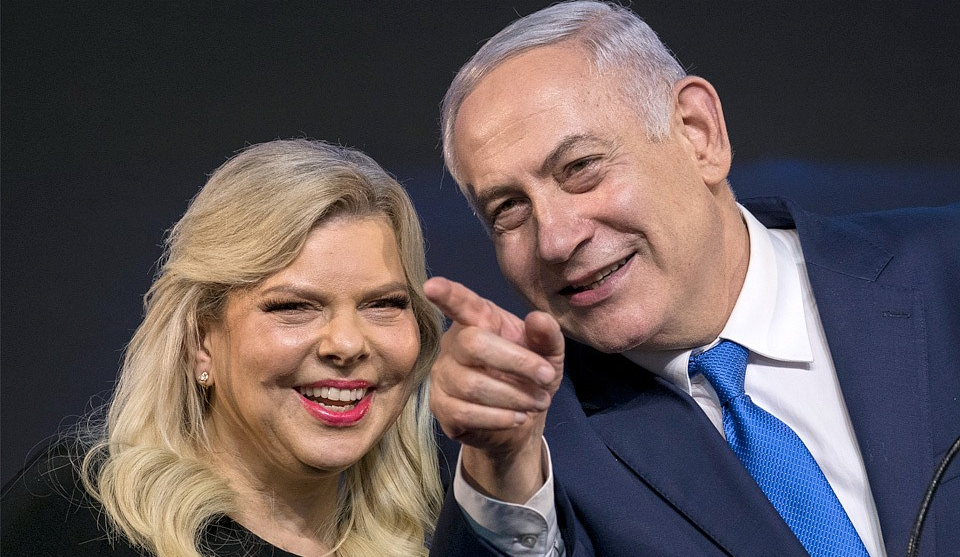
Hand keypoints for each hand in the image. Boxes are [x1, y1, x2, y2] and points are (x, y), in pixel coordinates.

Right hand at [424, 277, 563, 502]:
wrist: (521, 423)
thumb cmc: (530, 378)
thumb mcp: (549, 355)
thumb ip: (547, 335)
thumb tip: (538, 319)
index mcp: (479, 320)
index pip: (461, 303)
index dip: (447, 294)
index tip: (432, 287)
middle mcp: (454, 344)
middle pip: (473, 344)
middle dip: (516, 362)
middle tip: (547, 377)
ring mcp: (443, 376)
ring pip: (471, 385)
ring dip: (513, 396)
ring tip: (538, 402)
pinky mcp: (441, 408)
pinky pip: (465, 413)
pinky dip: (499, 417)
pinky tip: (518, 418)